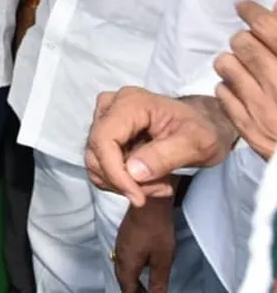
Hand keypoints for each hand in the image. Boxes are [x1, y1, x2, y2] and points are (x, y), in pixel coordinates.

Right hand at [85, 87, 234, 206]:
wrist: (205, 126)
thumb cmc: (204, 131)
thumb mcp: (197, 144)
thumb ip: (166, 156)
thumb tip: (133, 172)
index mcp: (131, 103)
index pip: (103, 139)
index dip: (114, 172)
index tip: (138, 197)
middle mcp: (111, 106)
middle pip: (96, 152)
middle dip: (124, 180)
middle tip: (160, 189)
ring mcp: (106, 119)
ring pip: (95, 161)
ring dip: (124, 183)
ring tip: (158, 184)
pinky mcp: (106, 134)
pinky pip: (101, 165)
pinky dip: (121, 180)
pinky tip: (148, 179)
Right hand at [113, 198, 174, 292]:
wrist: (150, 204)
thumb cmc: (156, 230)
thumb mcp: (162, 260)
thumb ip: (158, 281)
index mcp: (127, 263)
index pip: (127, 288)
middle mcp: (120, 254)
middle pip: (122, 279)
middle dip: (132, 290)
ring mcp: (120, 243)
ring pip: (121, 268)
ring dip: (131, 279)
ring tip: (142, 285)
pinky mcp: (124, 236)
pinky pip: (123, 258)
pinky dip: (130, 268)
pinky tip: (139, 265)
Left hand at [215, 0, 276, 158]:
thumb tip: (276, 6)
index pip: (269, 28)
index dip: (253, 12)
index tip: (243, 6)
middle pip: (244, 43)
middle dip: (244, 39)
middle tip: (248, 42)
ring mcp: (264, 109)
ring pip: (226, 65)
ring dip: (232, 62)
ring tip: (243, 67)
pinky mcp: (250, 129)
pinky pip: (223, 93)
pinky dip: (229, 88)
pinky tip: (242, 91)